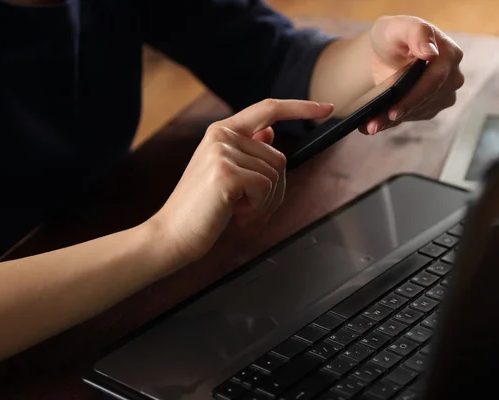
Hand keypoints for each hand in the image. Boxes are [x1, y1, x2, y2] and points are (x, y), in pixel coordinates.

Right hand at [149, 99, 332, 265]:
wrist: (171, 234)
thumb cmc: (202, 208)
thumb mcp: (226, 173)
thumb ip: (248, 150)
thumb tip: (270, 133)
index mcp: (220, 131)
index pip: (268, 109)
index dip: (300, 108)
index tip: (327, 108)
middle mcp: (221, 135)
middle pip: (279, 157)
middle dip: (273, 190)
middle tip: (248, 208)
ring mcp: (222, 152)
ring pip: (275, 175)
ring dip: (264, 202)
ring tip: (236, 210)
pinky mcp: (226, 173)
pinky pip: (265, 189)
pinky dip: (257, 209)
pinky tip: (233, 213)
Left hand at [360, 16, 464, 134]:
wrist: (386, 51)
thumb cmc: (393, 35)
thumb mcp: (398, 27)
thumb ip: (416, 32)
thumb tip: (430, 52)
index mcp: (449, 54)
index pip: (433, 81)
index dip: (413, 97)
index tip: (393, 112)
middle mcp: (452, 77)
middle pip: (425, 101)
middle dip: (397, 114)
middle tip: (372, 126)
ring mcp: (444, 94)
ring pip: (416, 113)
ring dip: (391, 121)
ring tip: (368, 126)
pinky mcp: (432, 106)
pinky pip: (411, 117)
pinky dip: (391, 122)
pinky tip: (374, 123)